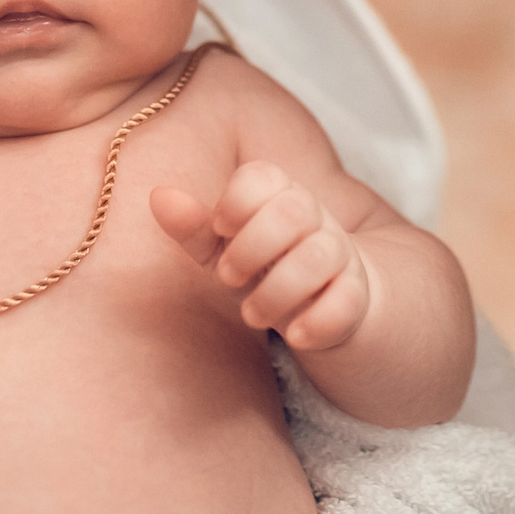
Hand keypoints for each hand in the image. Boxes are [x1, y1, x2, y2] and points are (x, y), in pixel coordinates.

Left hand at [152, 161, 371, 351]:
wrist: (329, 300)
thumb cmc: (264, 267)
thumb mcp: (224, 249)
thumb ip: (193, 227)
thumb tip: (159, 196)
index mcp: (279, 195)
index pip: (263, 176)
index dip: (235, 202)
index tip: (221, 229)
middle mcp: (313, 219)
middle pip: (294, 210)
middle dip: (252, 247)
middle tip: (228, 278)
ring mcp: (339, 256)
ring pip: (319, 256)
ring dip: (278, 290)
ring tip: (251, 315)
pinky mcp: (356, 296)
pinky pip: (347, 301)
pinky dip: (319, 320)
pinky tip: (295, 337)